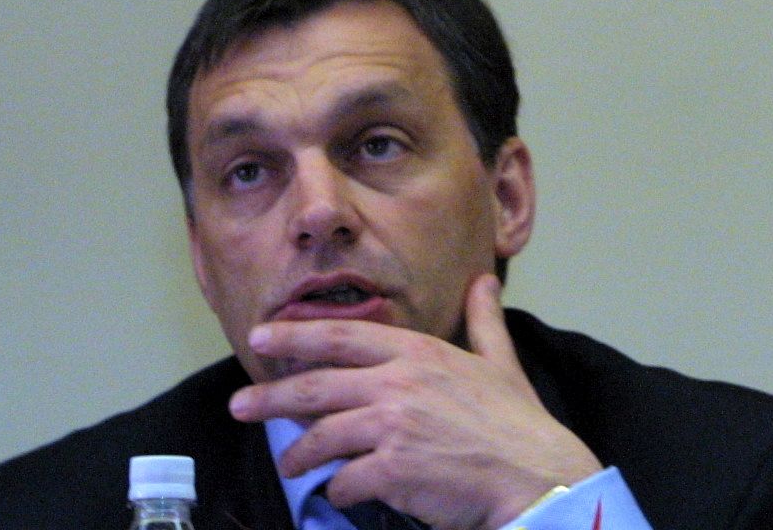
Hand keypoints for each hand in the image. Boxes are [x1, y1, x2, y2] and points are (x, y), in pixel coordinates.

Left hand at [229, 275, 604, 529]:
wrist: (533, 474)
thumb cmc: (517, 422)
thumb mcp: (501, 362)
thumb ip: (483, 321)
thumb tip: (485, 281)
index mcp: (421, 354)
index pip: (344, 337)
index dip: (297, 336)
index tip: (261, 338)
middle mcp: (400, 384)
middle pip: (317, 385)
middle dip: (271, 396)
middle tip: (239, 406)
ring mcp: (394, 427)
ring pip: (322, 437)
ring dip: (299, 455)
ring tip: (290, 466)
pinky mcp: (392, 470)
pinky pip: (343, 481)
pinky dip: (337, 489)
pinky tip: (341, 492)